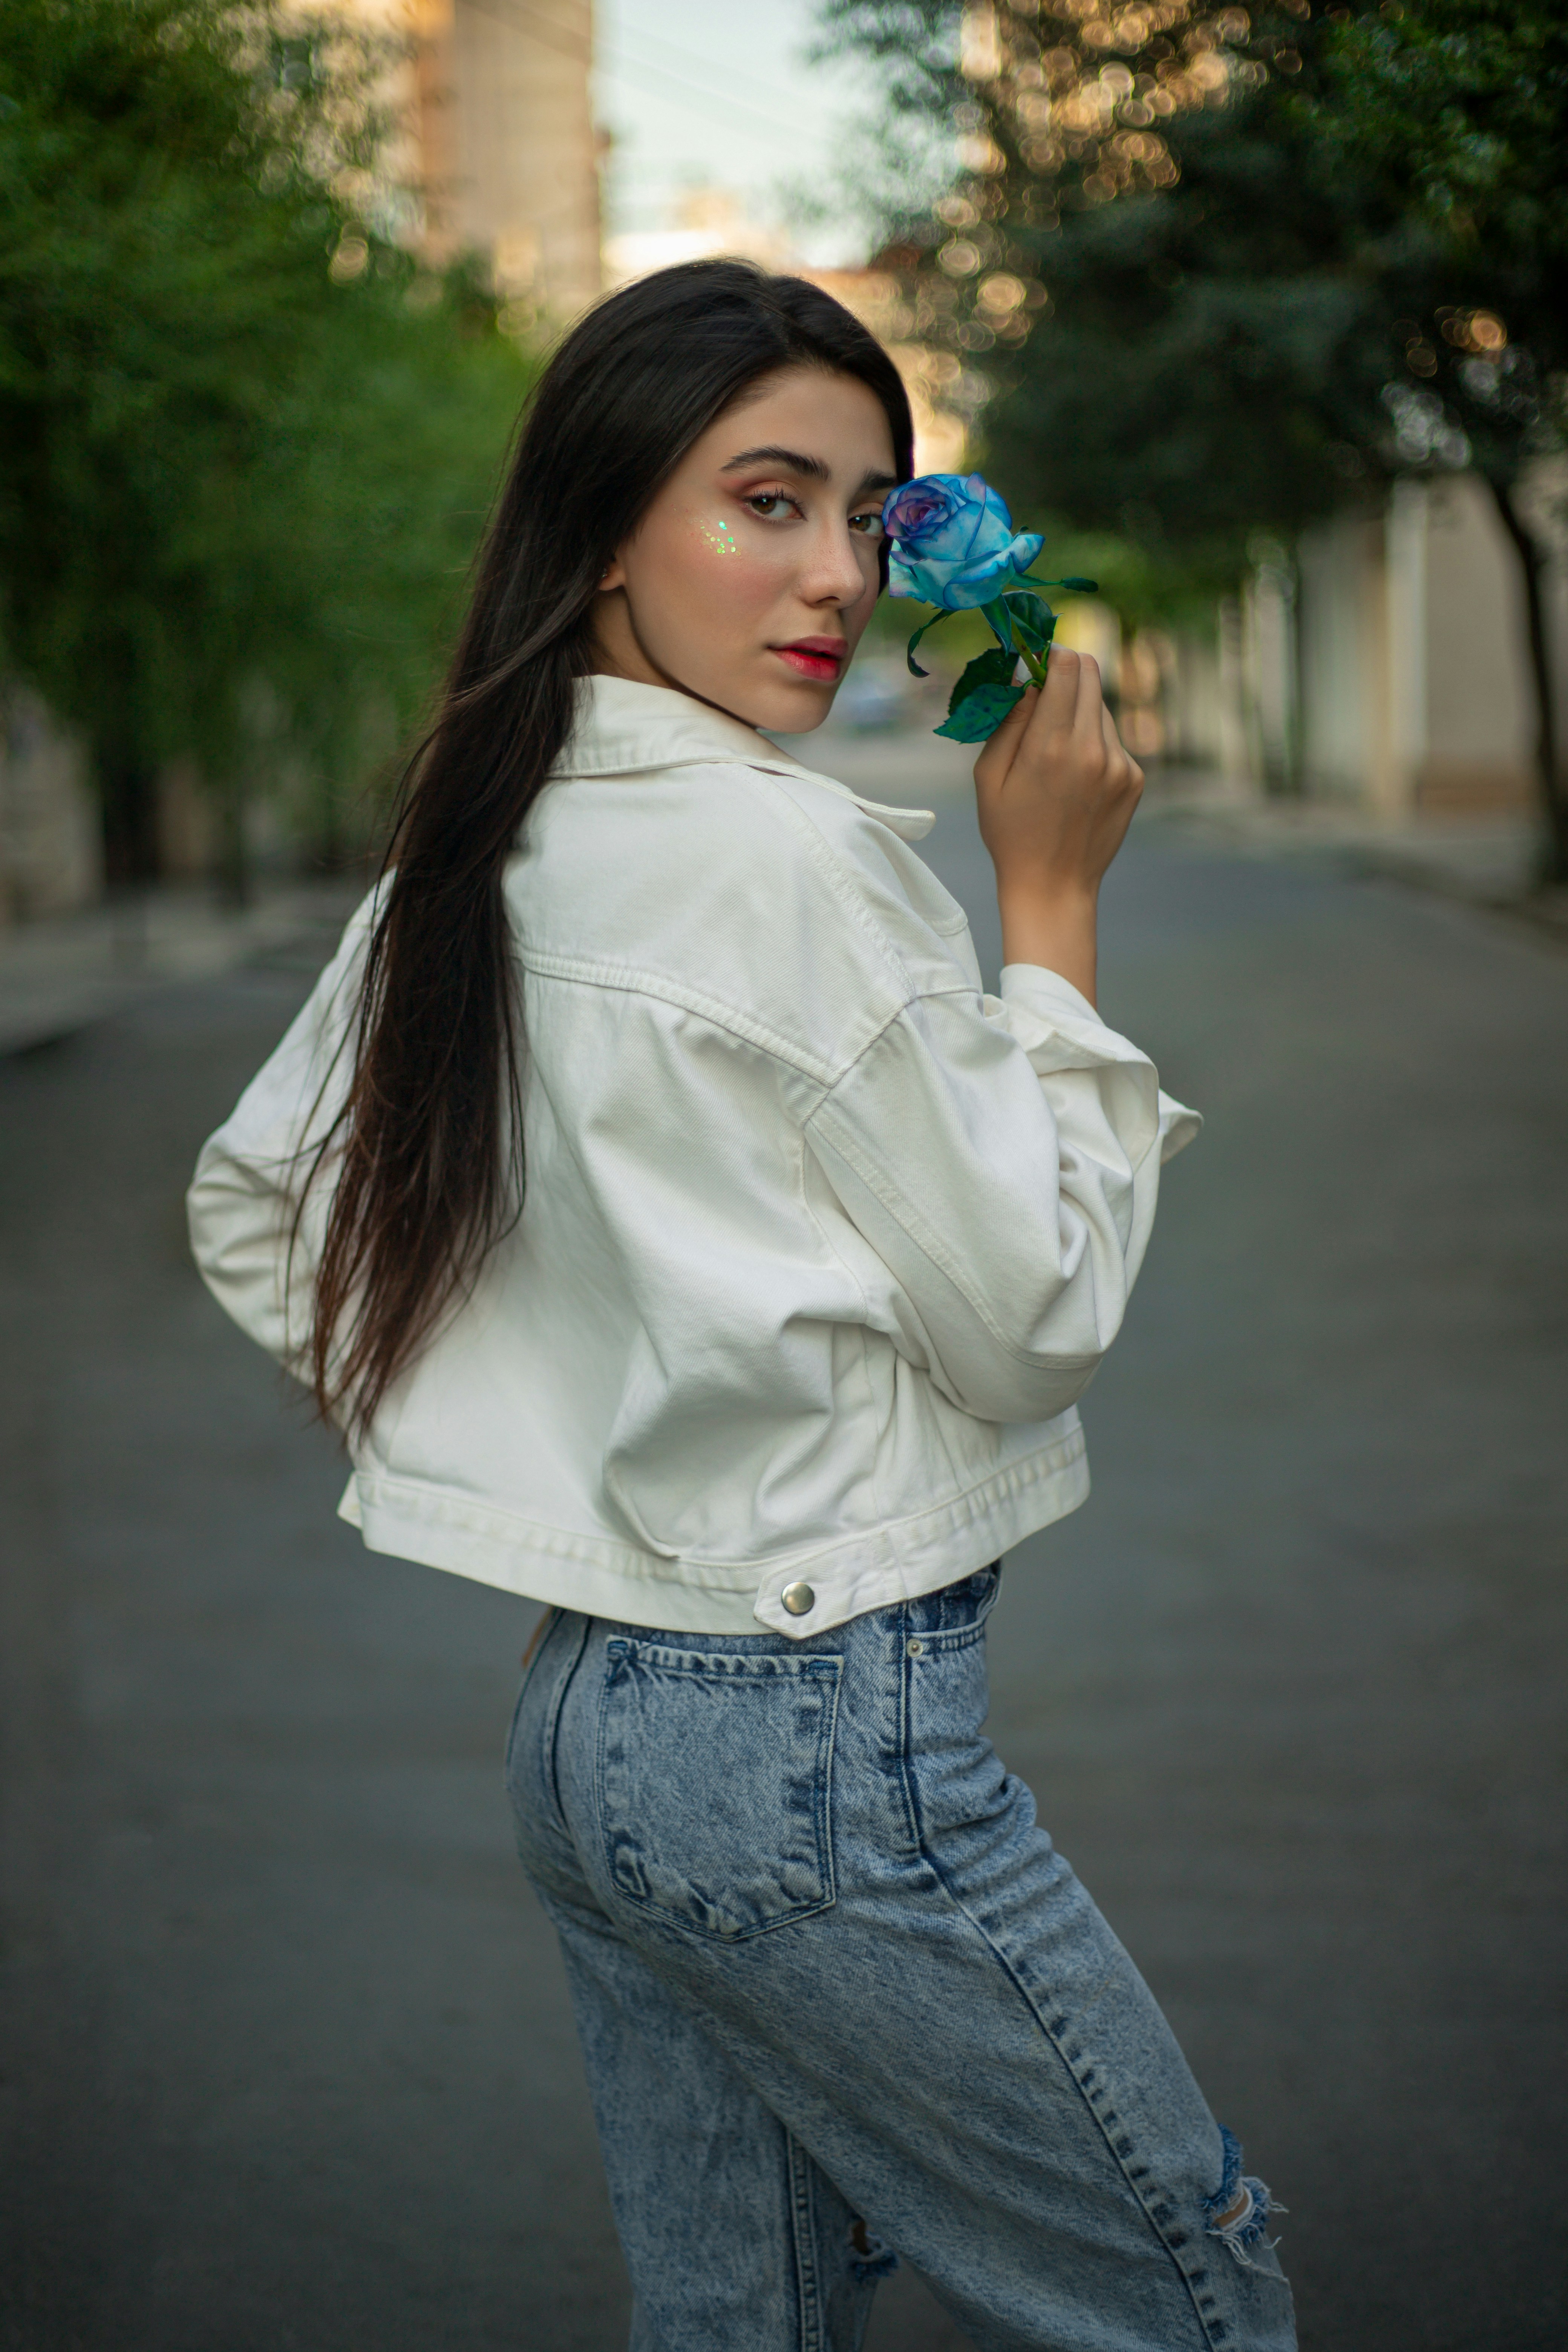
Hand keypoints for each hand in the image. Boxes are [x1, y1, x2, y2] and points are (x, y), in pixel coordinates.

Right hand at [972, 647, 1142, 1002]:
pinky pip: (1113, 738)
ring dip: (1078, 711)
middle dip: (1065, 672)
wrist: (1053, 887)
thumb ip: (1009, 719)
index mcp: (1051, 747)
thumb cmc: (1010, 833)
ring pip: (1101, 706)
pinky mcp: (1135, 778)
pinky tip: (1075, 775)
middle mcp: (1092, 749)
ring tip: (1055, 749)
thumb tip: (1024, 674)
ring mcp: (1120, 764)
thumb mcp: (989, 776)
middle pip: (1090, 673)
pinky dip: (1094, 742)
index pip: (1066, 665)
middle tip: (1043, 689)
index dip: (1050, 653)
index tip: (1035, 659)